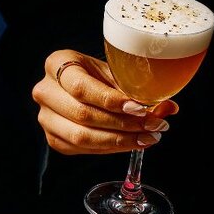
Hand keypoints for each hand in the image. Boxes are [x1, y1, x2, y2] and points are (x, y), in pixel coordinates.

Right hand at [32, 50, 178, 154]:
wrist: (79, 84)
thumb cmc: (98, 74)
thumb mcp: (116, 73)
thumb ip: (139, 89)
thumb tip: (169, 109)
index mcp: (57, 64)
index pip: (81, 87)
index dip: (111, 101)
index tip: (140, 108)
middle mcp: (45, 91)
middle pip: (82, 115)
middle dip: (122, 124)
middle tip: (152, 126)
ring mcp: (45, 117)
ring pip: (80, 136)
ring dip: (118, 141)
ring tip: (146, 138)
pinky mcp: (52, 137)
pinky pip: (80, 149)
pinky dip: (108, 149)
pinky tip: (129, 143)